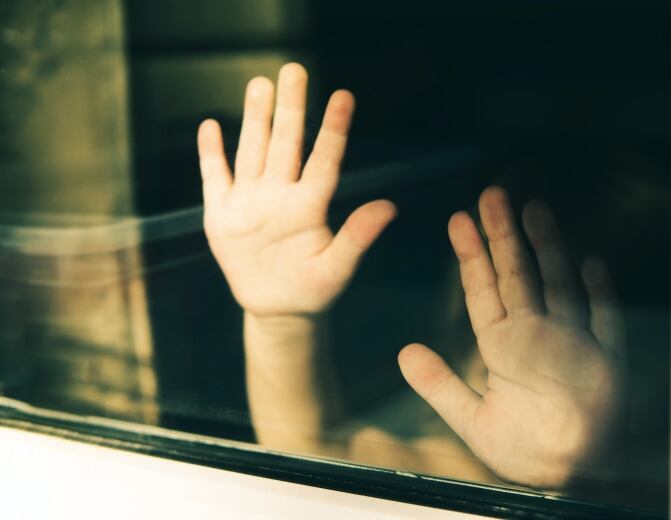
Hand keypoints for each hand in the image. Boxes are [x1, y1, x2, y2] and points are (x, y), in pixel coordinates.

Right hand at [197, 63, 396, 316]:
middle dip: (290, 107)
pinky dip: (210, 153)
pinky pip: (214, 177)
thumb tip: (389, 208)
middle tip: (295, 71)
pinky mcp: (222, 214)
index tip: (344, 97)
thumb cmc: (313, 291)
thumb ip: (357, 238)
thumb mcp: (337, 269)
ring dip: (255, 119)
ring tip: (260, 85)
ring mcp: (250, 201)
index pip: (324, 159)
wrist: (277, 309)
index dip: (334, 129)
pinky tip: (210, 127)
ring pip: (253, 150)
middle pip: (286, 143)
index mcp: (310, 205)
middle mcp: (281, 194)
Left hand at [398, 187, 625, 488]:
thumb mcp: (471, 420)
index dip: (470, 256)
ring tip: (532, 210)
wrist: (569, 475)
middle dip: (503, 236)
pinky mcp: (605, 359)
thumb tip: (404, 353)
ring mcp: (571, 342)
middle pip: (517, 274)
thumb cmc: (525, 450)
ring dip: (547, 247)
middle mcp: (537, 335)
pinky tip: (592, 264)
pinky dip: (600, 293)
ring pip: (557, 283)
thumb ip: (439, 385)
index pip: (483, 290)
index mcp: (504, 346)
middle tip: (490, 195)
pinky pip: (604, 319)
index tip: (457, 221)